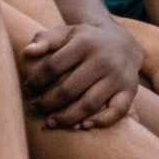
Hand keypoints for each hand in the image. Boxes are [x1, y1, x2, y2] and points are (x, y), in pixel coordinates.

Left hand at [20, 22, 141, 130]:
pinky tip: (83, 126)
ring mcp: (118, 76)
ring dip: (67, 118)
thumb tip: (28, 52)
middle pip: (68, 89)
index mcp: (84, 43)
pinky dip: (101, 121)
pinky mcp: (130, 90)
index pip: (53, 66)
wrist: (124, 43)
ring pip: (89, 104)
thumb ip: (45, 39)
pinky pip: (116, 111)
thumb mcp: (67, 33)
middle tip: (36, 108)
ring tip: (52, 121)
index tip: (28, 89)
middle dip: (47, 103)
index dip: (36, 81)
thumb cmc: (86, 41)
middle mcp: (103, 59)